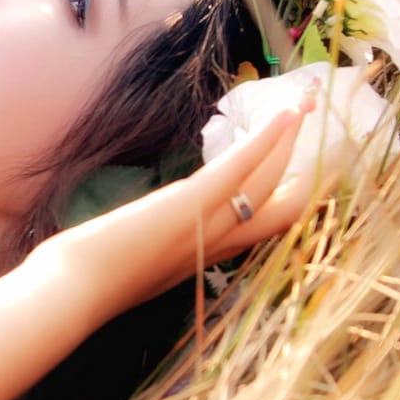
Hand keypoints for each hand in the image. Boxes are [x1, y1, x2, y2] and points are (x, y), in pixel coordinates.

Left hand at [55, 99, 330, 321]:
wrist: (73, 293)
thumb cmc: (91, 280)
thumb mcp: (141, 263)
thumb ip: (163, 243)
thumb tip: (161, 223)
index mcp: (208, 257)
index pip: (266, 229)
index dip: (291, 200)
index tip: (310, 174)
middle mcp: (219, 243)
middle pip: (285, 208)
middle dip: (309, 169)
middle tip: (326, 136)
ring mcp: (209, 223)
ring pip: (269, 182)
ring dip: (289, 141)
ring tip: (306, 106)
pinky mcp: (191, 203)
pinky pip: (239, 169)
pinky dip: (266, 140)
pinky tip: (283, 115)